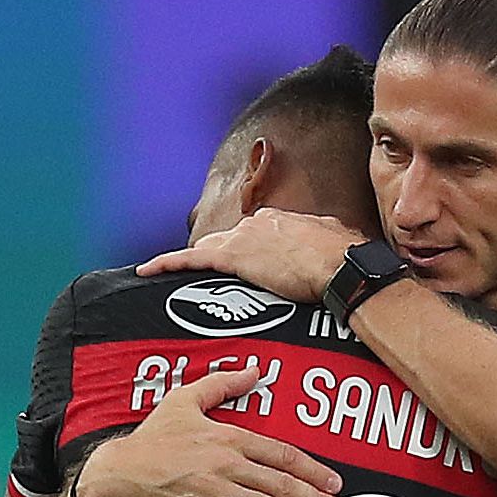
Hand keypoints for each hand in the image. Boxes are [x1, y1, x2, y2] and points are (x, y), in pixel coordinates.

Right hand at [77, 368, 346, 496]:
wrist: (117, 476)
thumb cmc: (151, 439)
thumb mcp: (183, 400)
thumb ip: (222, 384)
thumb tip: (254, 369)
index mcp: (228, 437)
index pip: (281, 454)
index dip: (311, 469)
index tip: (333, 482)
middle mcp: (227, 465)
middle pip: (282, 484)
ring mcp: (216, 492)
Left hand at [138, 209, 367, 301]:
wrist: (343, 267)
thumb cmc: (346, 259)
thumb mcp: (335, 243)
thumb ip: (323, 242)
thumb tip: (333, 246)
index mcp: (281, 220)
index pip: (254, 234)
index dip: (248, 251)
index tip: (250, 265)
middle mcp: (258, 223)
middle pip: (227, 240)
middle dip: (219, 255)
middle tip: (213, 275)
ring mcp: (243, 238)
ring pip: (207, 248)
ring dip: (194, 260)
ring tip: (176, 273)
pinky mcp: (232, 258)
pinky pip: (190, 259)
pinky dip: (168, 263)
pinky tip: (149, 270)